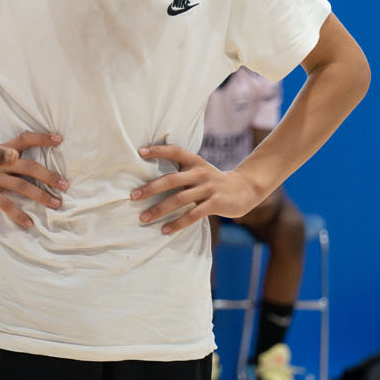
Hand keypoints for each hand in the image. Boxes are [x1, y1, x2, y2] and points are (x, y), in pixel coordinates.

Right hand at [0, 131, 65, 228]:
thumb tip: (9, 153)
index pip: (23, 140)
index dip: (41, 138)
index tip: (59, 139)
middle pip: (28, 166)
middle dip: (49, 175)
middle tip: (66, 185)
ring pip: (21, 186)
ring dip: (40, 196)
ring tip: (57, 204)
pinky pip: (4, 205)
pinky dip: (18, 214)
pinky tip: (30, 224)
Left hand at [130, 143, 267, 233]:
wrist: (246, 188)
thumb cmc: (214, 181)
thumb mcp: (200, 170)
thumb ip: (182, 172)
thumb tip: (152, 180)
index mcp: (195, 162)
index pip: (175, 151)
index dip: (158, 150)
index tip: (140, 152)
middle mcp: (200, 173)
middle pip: (171, 179)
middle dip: (150, 188)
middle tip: (133, 196)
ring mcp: (208, 188)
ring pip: (179, 199)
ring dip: (159, 209)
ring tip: (144, 217)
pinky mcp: (215, 203)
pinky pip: (193, 215)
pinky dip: (177, 223)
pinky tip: (165, 230)